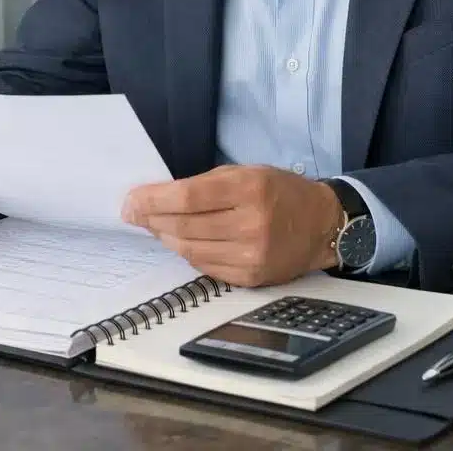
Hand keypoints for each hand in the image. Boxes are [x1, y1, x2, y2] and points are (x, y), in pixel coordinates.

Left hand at [121, 165, 343, 286]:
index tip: (131, 200)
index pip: (189, 198)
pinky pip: (204, 267)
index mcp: (250, 189)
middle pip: (184, 226)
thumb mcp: (247, 173)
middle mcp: (252, 224)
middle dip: (151, 219)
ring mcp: (252, 256)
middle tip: (133, 213)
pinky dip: (188, 253)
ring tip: (156, 226)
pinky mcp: (251, 278)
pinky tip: (182, 241)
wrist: (322, 225)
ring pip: (190, 250)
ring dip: (166, 237)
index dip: (153, 200)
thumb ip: (205, 185)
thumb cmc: (280, 191)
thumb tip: (157, 199)